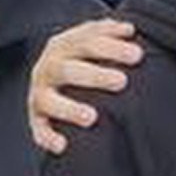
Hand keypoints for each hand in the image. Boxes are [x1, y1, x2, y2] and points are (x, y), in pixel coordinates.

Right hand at [25, 19, 143, 153]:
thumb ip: (106, 34)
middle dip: (95, 75)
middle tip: (122, 82)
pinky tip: (63, 146)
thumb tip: (129, 29)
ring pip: (49, 101)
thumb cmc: (80, 60)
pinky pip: (39, 129)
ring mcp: (40, 94)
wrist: (50, 80)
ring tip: (92, 117)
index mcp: (63, 46)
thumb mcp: (88, 43)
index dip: (111, 46)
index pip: (86, 42)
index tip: (137, 55)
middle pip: (68, 69)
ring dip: (70, 109)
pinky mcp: (37, 118)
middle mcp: (48, 68)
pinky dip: (48, 138)